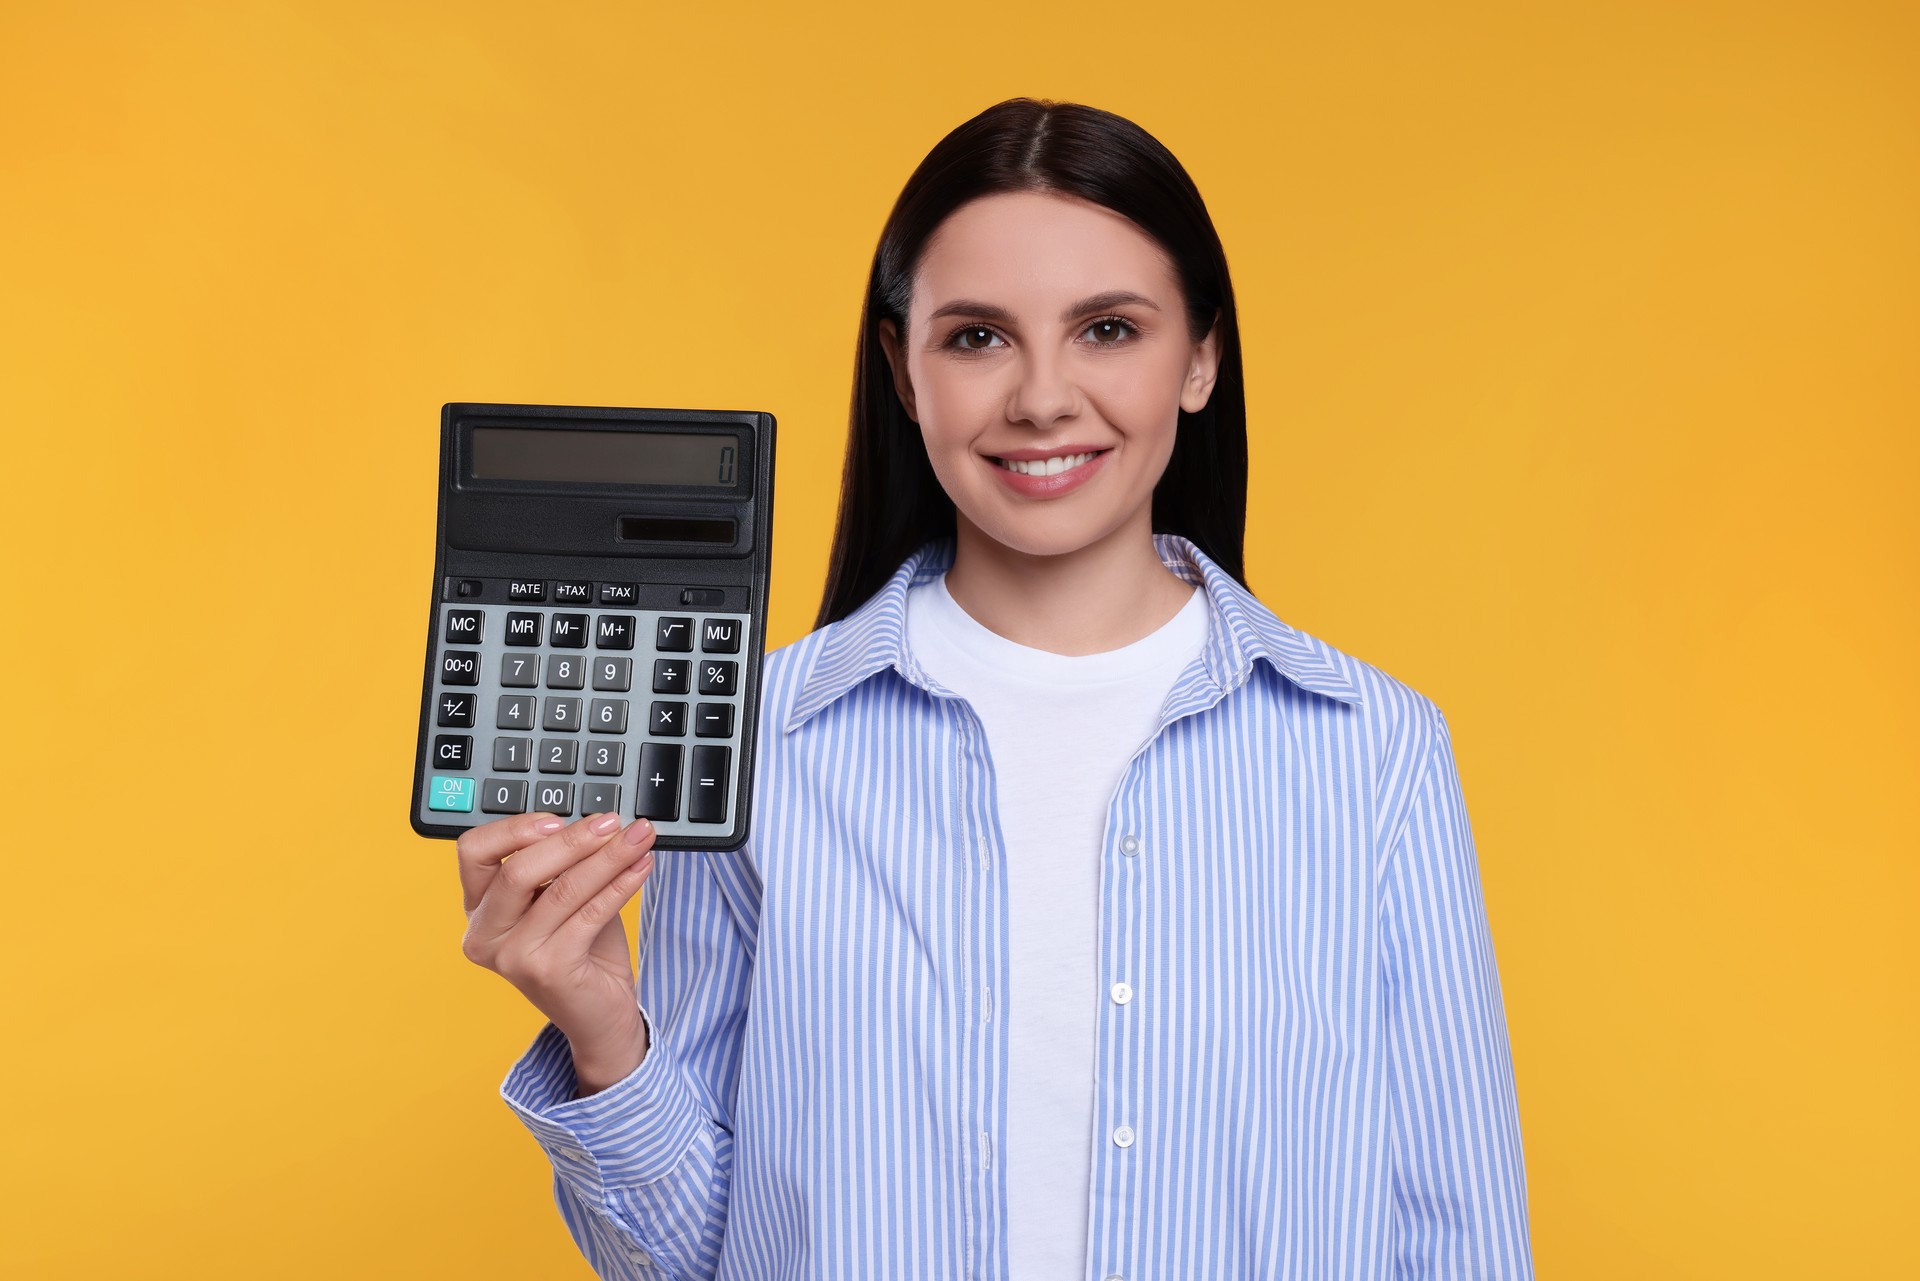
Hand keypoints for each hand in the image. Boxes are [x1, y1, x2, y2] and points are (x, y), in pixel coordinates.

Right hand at [457, 811, 657, 1089]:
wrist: (600, 1017)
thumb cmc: (581, 952)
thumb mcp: (563, 898)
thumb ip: (565, 864)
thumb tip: (598, 821)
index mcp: (479, 909)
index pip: (474, 853)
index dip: (514, 829)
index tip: (558, 818)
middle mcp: (486, 935)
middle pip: (518, 870)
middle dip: (572, 840)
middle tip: (611, 822)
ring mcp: (513, 957)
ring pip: (562, 889)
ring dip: (608, 856)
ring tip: (639, 837)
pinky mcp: (548, 971)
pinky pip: (590, 912)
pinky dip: (621, 883)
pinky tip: (642, 866)